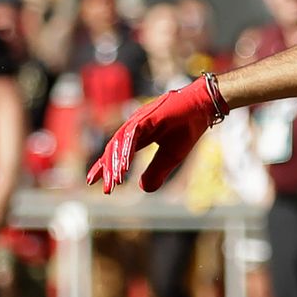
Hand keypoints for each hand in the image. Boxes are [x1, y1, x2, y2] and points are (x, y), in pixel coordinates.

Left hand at [86, 76, 223, 193]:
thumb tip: (142, 189)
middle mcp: (133, 127)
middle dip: (107, 169)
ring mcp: (139, 121)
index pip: (116, 152)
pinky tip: (124, 166)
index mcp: (138, 135)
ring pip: (120, 143)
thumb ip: (157, 171)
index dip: (105, 167)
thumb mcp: (172, 157)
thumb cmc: (188, 127)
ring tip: (114, 181)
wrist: (202, 107)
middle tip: (105, 188)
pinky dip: (127, 151)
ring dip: (116, 163)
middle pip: (114, 149)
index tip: (95, 182)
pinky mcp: (147, 118)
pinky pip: (132, 136)